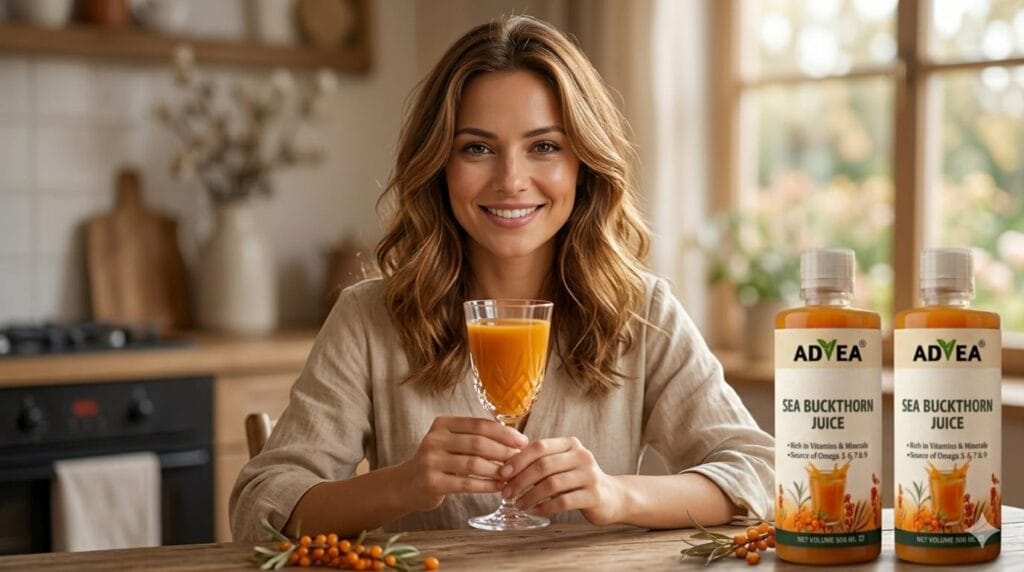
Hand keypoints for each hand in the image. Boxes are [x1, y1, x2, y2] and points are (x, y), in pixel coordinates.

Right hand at [399, 416, 527, 511]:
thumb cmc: (439, 462)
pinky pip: (465, 483)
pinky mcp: (432, 482)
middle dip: (503, 451)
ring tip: (512, 474)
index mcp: (442, 424)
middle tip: (520, 459)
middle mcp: (434, 439)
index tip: (522, 441)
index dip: (504, 433)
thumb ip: (476, 437)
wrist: (408, 484)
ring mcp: (431, 460)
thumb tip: (515, 440)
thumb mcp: (452, 442)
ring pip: (473, 464)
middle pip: (478, 443)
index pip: (479, 424)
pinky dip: (486, 485)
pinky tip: (498, 487)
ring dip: (496, 470)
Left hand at [499, 436, 624, 524]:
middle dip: (521, 480)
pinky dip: (545, 507)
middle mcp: (582, 456)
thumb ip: (540, 462)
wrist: (612, 497)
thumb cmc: (577, 480)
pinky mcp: (594, 495)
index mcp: (570, 444)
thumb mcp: (561, 465)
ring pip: (552, 484)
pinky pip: (563, 501)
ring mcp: (589, 475)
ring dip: (530, 496)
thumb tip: (505, 468)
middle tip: (506, 493)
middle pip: (544, 465)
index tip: (502, 473)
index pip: (539, 446)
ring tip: (519, 504)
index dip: (518, 459)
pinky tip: (535, 511)